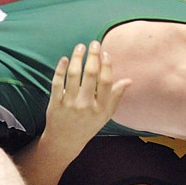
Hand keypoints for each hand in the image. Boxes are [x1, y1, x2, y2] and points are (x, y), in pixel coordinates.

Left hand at [43, 41, 130, 160]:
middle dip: (92, 56)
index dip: (106, 65)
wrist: (65, 141)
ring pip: (73, 75)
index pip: (106, 82)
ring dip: (77, 58)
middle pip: (90, 75)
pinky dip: (60, 69)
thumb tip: (129, 80)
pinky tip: (64, 59)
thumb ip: (116, 96)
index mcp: (101, 108)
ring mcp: (69, 105)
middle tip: (93, 43)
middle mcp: (86, 106)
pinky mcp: (55, 104)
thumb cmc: (88, 125)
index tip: (105, 53)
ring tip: (80, 47)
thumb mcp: (105, 115)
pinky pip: (57, 83)